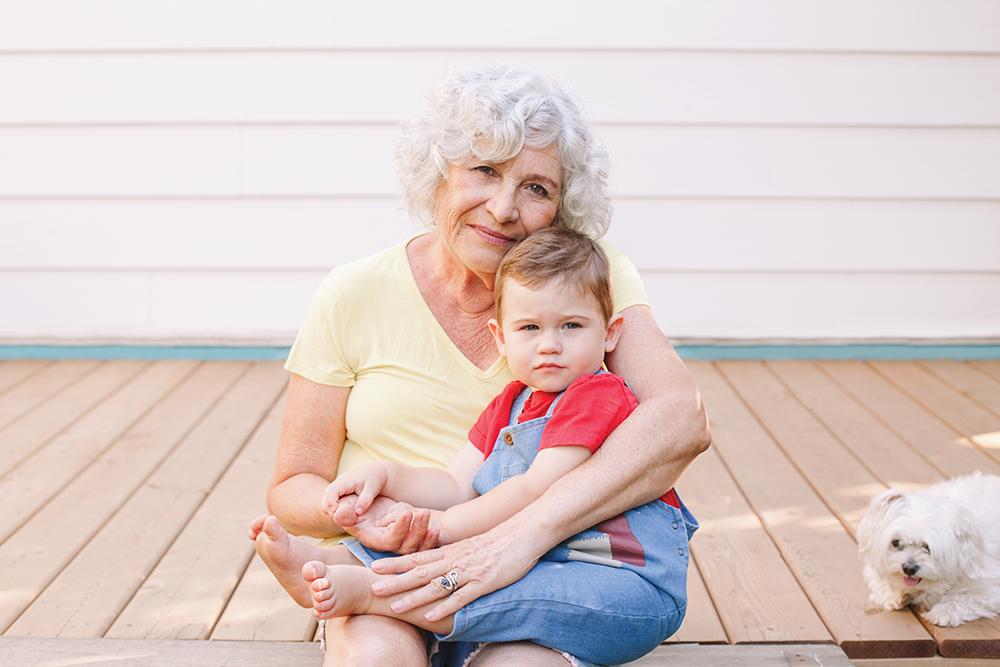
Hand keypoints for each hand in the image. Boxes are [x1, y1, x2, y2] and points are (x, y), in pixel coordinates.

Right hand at [321, 462, 388, 516]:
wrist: (377, 471)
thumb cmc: (375, 479)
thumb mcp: (372, 489)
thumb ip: (365, 500)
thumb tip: (357, 513)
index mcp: (347, 480)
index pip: (333, 490)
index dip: (331, 501)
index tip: (335, 511)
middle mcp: (340, 481)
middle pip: (326, 493)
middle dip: (326, 505)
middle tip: (333, 516)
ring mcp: (339, 484)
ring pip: (326, 495)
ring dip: (327, 505)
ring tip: (334, 516)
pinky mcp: (340, 488)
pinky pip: (331, 496)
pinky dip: (331, 504)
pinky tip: (338, 512)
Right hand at [337, 495, 438, 553]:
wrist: (359, 504)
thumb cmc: (351, 505)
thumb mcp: (346, 506)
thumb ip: (344, 512)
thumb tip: (340, 514)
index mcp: (373, 539)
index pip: (390, 540)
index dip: (400, 529)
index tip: (408, 513)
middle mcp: (387, 544)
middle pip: (406, 546)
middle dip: (417, 531)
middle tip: (423, 513)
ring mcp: (399, 543)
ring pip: (416, 547)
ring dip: (424, 533)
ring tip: (427, 515)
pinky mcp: (408, 538)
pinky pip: (422, 544)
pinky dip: (430, 539)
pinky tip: (435, 528)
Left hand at [369, 522, 540, 621]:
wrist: (525, 532)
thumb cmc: (500, 540)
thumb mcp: (471, 545)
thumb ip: (455, 554)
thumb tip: (440, 564)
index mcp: (451, 550)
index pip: (418, 556)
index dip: (396, 562)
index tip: (375, 567)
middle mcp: (455, 559)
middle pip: (420, 571)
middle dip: (396, 581)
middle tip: (374, 587)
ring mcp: (469, 571)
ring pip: (435, 585)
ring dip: (413, 597)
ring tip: (394, 607)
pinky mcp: (484, 582)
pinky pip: (460, 597)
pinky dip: (444, 607)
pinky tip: (430, 617)